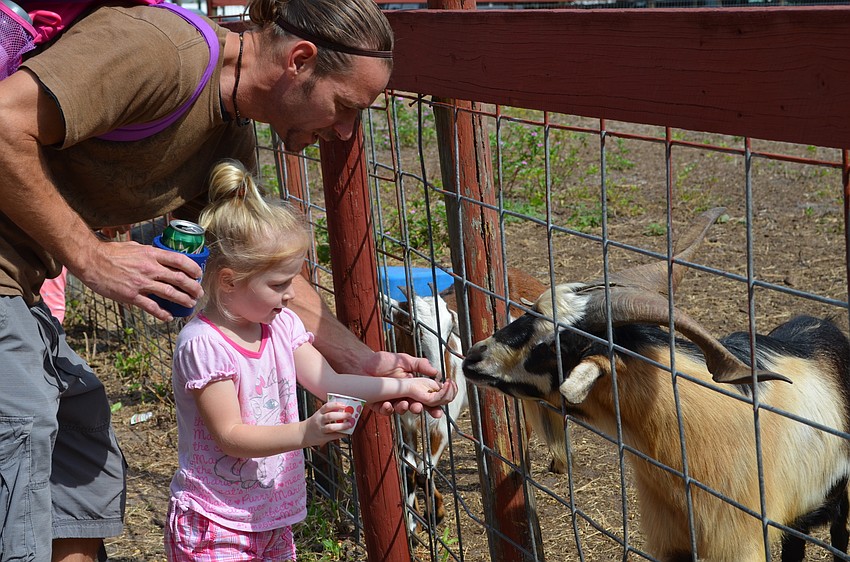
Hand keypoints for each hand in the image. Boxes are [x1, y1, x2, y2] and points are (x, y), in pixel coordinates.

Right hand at [73, 239, 203, 321]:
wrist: (90, 260)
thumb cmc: (111, 252)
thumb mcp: (135, 246)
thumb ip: (149, 253)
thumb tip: (160, 257)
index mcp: (151, 254)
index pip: (180, 260)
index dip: (193, 268)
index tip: (199, 274)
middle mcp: (150, 268)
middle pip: (180, 279)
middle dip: (193, 288)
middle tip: (199, 293)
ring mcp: (141, 283)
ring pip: (170, 294)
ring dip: (183, 300)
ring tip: (190, 304)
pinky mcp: (131, 296)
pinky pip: (151, 307)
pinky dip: (162, 314)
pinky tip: (168, 317)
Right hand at [302, 402, 353, 446]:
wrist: (303, 433)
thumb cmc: (314, 423)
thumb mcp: (319, 415)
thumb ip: (329, 412)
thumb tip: (344, 410)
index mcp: (319, 413)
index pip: (327, 406)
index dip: (336, 405)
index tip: (344, 405)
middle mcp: (319, 420)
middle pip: (330, 416)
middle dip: (341, 415)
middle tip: (349, 415)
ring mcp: (320, 429)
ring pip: (331, 427)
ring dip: (341, 426)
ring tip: (349, 424)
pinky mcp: (322, 437)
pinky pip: (332, 436)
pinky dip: (340, 434)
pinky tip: (346, 433)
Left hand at [362, 351, 451, 417]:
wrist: (362, 363)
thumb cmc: (382, 361)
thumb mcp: (404, 360)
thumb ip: (420, 364)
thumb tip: (435, 371)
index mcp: (413, 386)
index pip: (428, 397)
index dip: (435, 403)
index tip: (439, 407)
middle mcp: (405, 395)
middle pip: (417, 407)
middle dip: (421, 410)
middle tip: (419, 407)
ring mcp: (393, 401)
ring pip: (402, 411)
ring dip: (405, 409)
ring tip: (404, 403)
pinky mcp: (379, 405)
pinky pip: (386, 411)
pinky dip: (388, 409)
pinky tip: (388, 404)